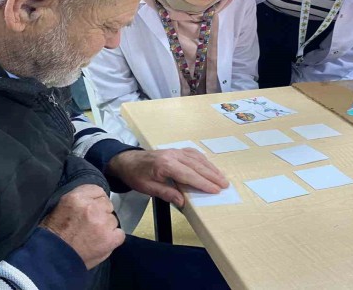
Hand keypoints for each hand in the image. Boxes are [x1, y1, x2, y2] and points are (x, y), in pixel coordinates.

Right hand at [39, 184, 124, 269]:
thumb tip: (96, 198)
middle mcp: (92, 207)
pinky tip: (101, 242)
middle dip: (101, 213)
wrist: (54, 257)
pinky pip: (120, 234)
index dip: (95, 200)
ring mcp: (103, 223)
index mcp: (77, 197)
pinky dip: (113, 238)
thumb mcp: (62, 206)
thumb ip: (81, 198)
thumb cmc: (55, 233)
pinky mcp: (110, 238)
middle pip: (107, 204)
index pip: (97, 190)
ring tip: (93, 236)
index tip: (90, 208)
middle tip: (91, 223)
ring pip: (113, 220)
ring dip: (106, 226)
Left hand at [106, 149, 228, 207]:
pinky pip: (193, 154)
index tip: (215, 190)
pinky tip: (209, 167)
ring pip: (197, 159)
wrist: (127, 160)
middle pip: (197, 166)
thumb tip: (183, 202)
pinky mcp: (176, 150)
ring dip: (210, 168)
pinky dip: (204, 160)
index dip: (203, 183)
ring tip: (222, 178)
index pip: (189, 175)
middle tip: (225, 185)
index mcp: (165, 165)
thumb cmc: (136, 175)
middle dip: (212, 176)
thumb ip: (166, 193)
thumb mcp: (148, 188)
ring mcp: (175, 151)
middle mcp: (173, 155)